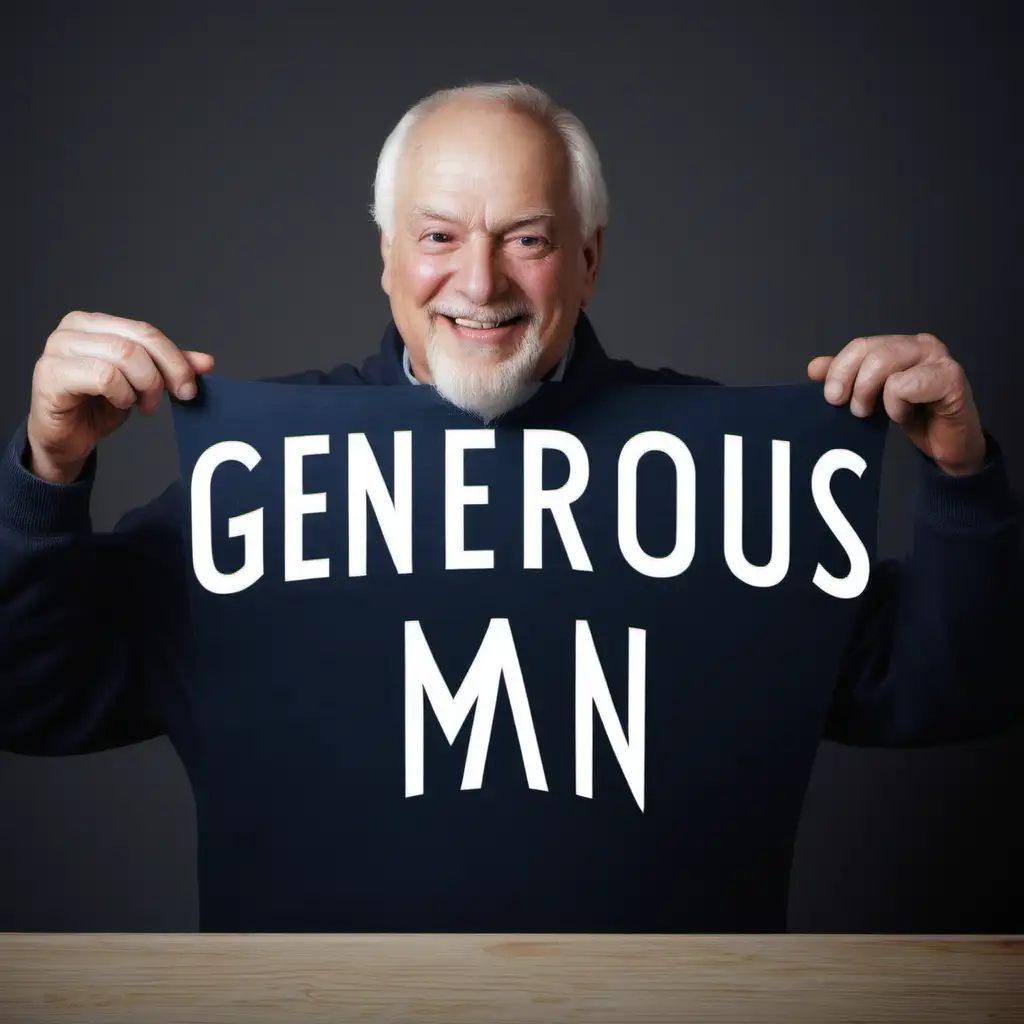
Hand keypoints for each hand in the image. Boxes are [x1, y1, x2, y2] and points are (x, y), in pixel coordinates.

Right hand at [26, 311, 214, 483]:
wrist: (65, 439)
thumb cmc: (96, 407)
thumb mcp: (141, 383)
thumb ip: (169, 368)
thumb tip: (205, 361)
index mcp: (94, 324)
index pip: (145, 331)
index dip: (174, 358)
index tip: (188, 384)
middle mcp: (73, 330)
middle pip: (138, 341)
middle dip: (165, 372)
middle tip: (173, 396)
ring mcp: (58, 349)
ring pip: (125, 355)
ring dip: (145, 386)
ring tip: (142, 404)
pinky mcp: (52, 373)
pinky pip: (105, 376)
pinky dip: (122, 394)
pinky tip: (119, 404)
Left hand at [808, 333, 986, 475]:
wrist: (947, 446)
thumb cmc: (914, 418)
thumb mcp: (872, 398)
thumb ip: (846, 379)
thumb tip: (814, 368)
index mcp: (900, 345)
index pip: (860, 345)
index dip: (839, 369)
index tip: (831, 397)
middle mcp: (920, 345)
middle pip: (871, 351)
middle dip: (852, 382)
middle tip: (853, 410)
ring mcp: (938, 359)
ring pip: (885, 362)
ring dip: (870, 393)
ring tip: (874, 414)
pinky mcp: (950, 378)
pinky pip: (905, 385)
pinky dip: (896, 405)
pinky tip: (904, 416)